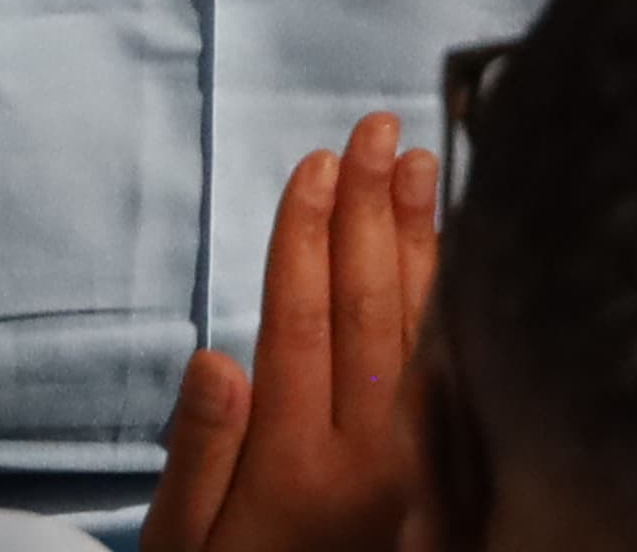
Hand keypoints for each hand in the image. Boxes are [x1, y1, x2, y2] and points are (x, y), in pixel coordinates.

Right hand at [147, 113, 436, 551]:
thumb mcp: (181, 547)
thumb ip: (197, 456)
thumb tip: (216, 356)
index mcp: (295, 468)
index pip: (301, 322)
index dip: (306, 236)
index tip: (316, 162)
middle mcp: (371, 463)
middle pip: (371, 309)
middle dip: (370, 209)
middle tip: (376, 126)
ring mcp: (420, 470)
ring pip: (424, 329)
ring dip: (419, 238)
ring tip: (420, 160)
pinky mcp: (447, 477)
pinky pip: (455, 367)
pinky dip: (453, 297)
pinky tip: (452, 250)